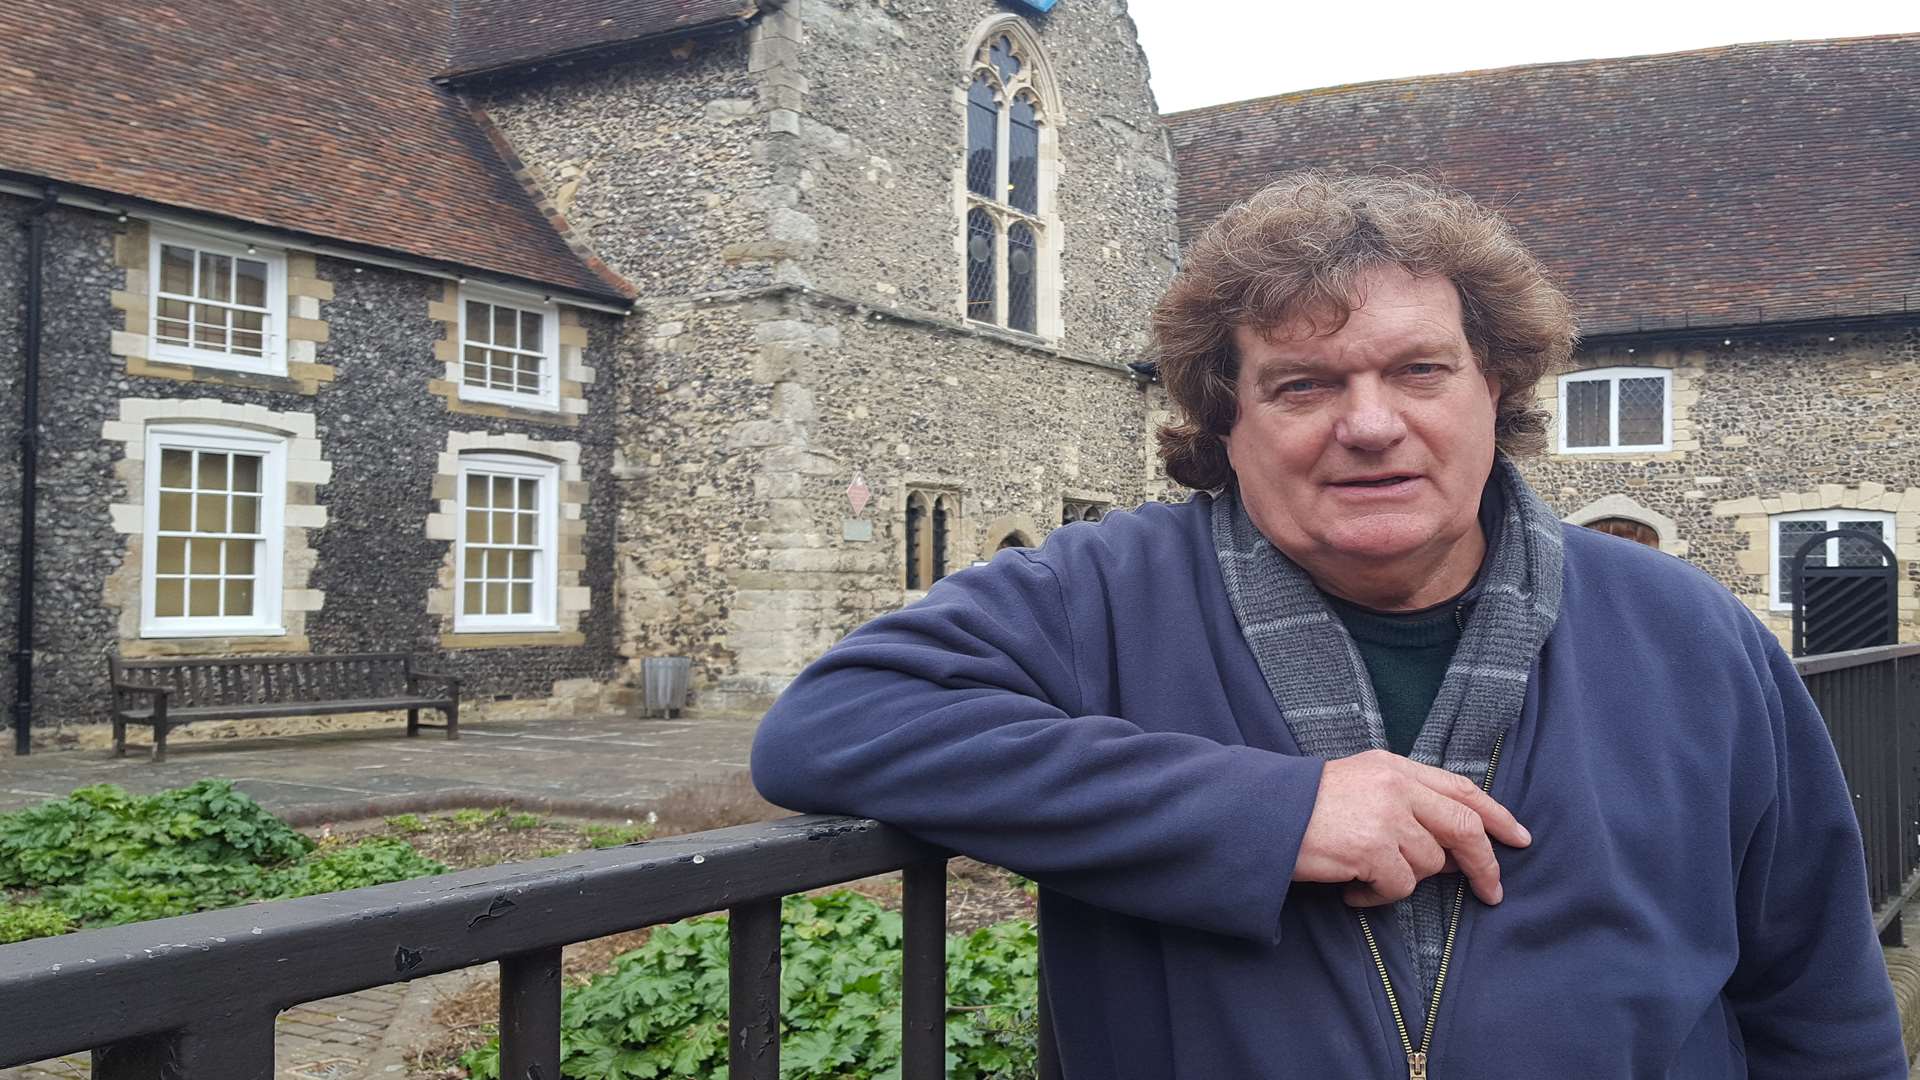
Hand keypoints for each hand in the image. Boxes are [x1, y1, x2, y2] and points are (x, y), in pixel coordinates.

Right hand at [1292, 749, 1531, 907]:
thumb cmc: (1304, 805)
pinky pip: (1398, 888)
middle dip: (1484, 863)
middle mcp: (1396, 787)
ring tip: (1367, 877)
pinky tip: (1352, 889)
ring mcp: (1386, 817)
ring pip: (1428, 865)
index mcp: (1395, 767)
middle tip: (1491, 891)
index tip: (1518, 838)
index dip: (1497, 815)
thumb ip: (1405, 801)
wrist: (1259, 813)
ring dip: (1403, 881)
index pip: (1462, 789)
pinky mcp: (1372, 849)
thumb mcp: (1359, 784)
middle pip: (1464, 827)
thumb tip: (1448, 850)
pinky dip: (1378, 897)